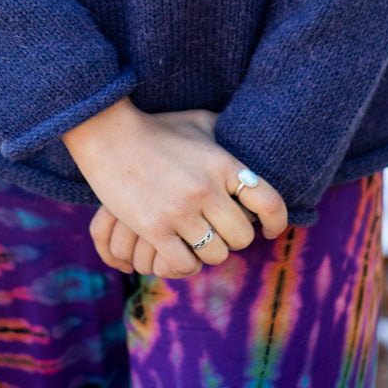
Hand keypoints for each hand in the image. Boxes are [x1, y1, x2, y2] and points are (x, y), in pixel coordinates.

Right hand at [62, 99, 287, 279]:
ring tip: (198, 239)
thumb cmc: (158, 128)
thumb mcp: (198, 122)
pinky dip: (185, 264)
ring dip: (208, 251)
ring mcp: (180, 211)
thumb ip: (226, 132)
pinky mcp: (154, 229)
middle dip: (234, 237)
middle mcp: (206, 189)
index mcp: (222, 162)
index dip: (278, 221)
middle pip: (242, 237)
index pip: (268, 202)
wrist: (109, 134)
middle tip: (220, 230)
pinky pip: (185, 265)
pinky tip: (179, 252)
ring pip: (215, 254)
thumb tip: (254, 139)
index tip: (271, 230)